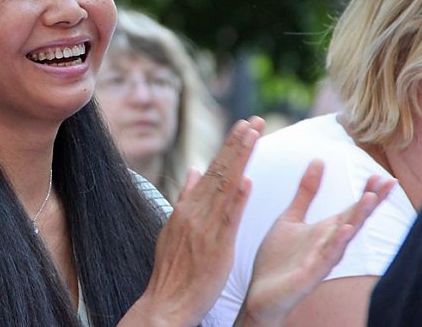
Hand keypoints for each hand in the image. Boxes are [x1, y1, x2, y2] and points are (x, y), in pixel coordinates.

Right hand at [121, 117, 262, 326]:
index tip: (242, 127)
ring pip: (225, 187)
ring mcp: (205, 228)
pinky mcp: (216, 247)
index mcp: (188, 207)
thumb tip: (194, 171)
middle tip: (254, 120)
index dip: (229, 147)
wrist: (167, 301)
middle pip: (220, 171)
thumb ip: (186, 198)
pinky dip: (237, 200)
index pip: (212, 169)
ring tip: (254, 136)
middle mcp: (195, 212)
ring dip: (240, 159)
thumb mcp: (173, 227)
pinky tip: (246, 181)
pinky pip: (228, 220)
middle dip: (238, 144)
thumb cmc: (173, 269)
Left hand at [236, 160, 394, 325]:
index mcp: (326, 231)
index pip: (352, 209)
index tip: (384, 176)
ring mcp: (321, 260)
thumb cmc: (279, 258)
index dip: (369, 194)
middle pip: (354, 220)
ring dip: (357, 219)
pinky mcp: (309, 275)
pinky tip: (344, 230)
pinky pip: (325, 258)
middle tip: (387, 182)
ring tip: (370, 199)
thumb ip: (306, 192)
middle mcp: (329, 245)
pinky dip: (335, 244)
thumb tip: (318, 160)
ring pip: (344, 238)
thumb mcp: (291, 217)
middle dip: (370, 202)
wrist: (260, 293)